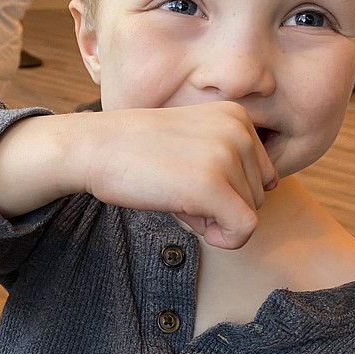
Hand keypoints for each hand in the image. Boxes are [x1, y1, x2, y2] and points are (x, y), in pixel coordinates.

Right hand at [0, 102, 276, 247]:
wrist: (93, 146)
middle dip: (220, 205)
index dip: (226, 189)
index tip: (187, 176)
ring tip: (173, 193)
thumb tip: (250, 212)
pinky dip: (220, 238)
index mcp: (238, 116)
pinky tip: (187, 218)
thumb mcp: (193, 141)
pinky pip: (243, 231)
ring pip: (250, 214)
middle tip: (175, 187)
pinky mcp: (213, 185)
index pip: (261, 175)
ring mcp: (228, 156)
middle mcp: (240, 131)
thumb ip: (227, 160)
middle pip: (258, 196)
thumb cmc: (135, 151)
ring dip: (213, 218)